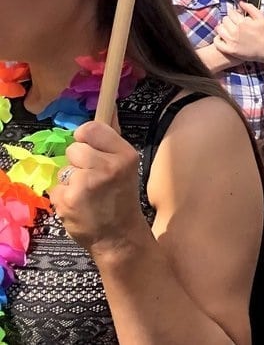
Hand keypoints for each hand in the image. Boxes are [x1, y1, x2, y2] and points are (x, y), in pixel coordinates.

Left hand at [50, 121, 147, 257]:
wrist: (118, 236)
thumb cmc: (121, 197)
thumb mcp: (127, 165)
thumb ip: (113, 139)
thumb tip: (109, 109)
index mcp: (124, 155)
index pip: (91, 128)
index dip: (86, 137)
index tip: (90, 147)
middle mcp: (106, 167)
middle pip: (75, 148)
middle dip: (78, 161)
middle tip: (92, 176)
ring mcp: (86, 184)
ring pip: (64, 168)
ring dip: (71, 180)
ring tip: (86, 193)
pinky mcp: (68, 200)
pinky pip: (56, 187)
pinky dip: (64, 196)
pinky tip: (79, 205)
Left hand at [213, 3, 263, 63]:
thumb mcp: (261, 17)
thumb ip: (250, 8)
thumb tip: (241, 2)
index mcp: (242, 22)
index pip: (231, 13)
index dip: (234, 13)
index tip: (237, 15)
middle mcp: (235, 31)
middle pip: (224, 20)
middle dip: (229, 19)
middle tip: (234, 23)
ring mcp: (232, 41)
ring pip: (219, 29)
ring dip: (223, 28)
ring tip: (229, 30)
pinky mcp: (230, 50)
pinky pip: (217, 42)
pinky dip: (218, 39)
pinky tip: (223, 38)